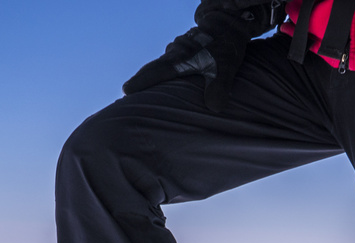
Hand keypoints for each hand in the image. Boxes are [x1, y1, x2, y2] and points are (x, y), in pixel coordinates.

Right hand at [123, 4, 285, 112]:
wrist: (229, 23)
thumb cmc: (226, 46)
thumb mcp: (227, 66)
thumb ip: (220, 86)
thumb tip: (215, 107)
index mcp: (181, 58)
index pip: (157, 71)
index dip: (142, 81)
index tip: (127, 91)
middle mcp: (175, 53)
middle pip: (151, 69)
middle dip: (140, 81)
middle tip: (125, 95)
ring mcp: (177, 51)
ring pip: (158, 66)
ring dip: (148, 77)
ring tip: (137, 92)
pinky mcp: (182, 51)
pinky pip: (166, 64)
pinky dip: (160, 72)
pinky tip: (157, 82)